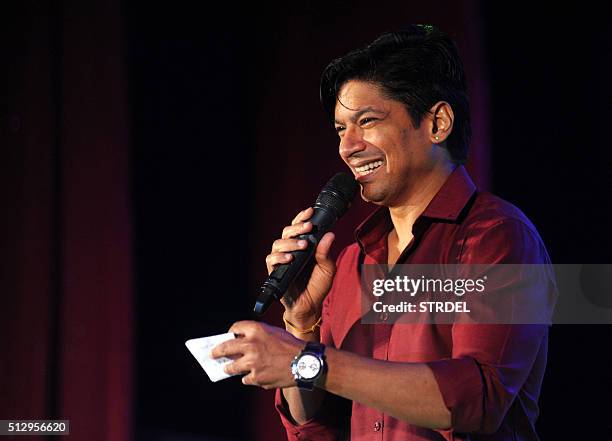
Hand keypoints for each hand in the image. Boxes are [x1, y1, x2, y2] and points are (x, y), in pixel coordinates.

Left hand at [211, 321, 303, 388]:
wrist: (304, 363)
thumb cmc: (291, 346)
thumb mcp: (274, 332)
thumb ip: (258, 335)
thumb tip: (242, 342)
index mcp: (256, 329)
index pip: (234, 328)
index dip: (230, 333)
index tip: (227, 337)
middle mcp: (251, 344)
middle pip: (225, 347)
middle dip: (216, 351)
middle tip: (212, 354)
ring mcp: (252, 362)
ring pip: (232, 367)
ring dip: (229, 368)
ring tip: (227, 369)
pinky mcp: (256, 377)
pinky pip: (246, 379)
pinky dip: (249, 378)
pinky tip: (254, 376)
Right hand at [265, 207, 335, 323]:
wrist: (310, 306)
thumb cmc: (318, 286)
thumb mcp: (328, 268)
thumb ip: (326, 252)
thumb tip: (330, 234)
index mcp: (303, 246)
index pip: (299, 227)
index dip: (302, 218)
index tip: (310, 211)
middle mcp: (290, 250)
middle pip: (287, 232)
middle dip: (297, 227)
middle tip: (308, 227)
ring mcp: (281, 260)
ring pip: (278, 243)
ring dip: (291, 242)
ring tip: (303, 245)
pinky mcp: (275, 271)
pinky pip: (271, 259)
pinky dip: (280, 257)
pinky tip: (290, 258)